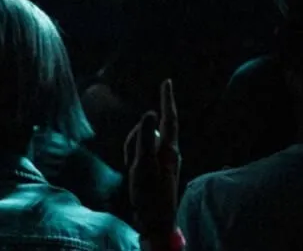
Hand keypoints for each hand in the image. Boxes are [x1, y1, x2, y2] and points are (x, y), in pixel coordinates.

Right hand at [125, 80, 179, 238]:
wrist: (156, 220)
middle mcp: (169, 151)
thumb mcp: (143, 164)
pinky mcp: (158, 167)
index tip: (167, 82)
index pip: (169, 118)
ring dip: (132, 151)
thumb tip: (150, 113)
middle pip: (148, 132)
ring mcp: (163, 160)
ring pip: (142, 143)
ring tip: (133, 171)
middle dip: (135, 139)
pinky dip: (133, 159)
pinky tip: (134, 174)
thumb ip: (144, 138)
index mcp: (169, 149)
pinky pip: (140, 154)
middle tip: (132, 162)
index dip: (167, 99)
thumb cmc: (149, 193)